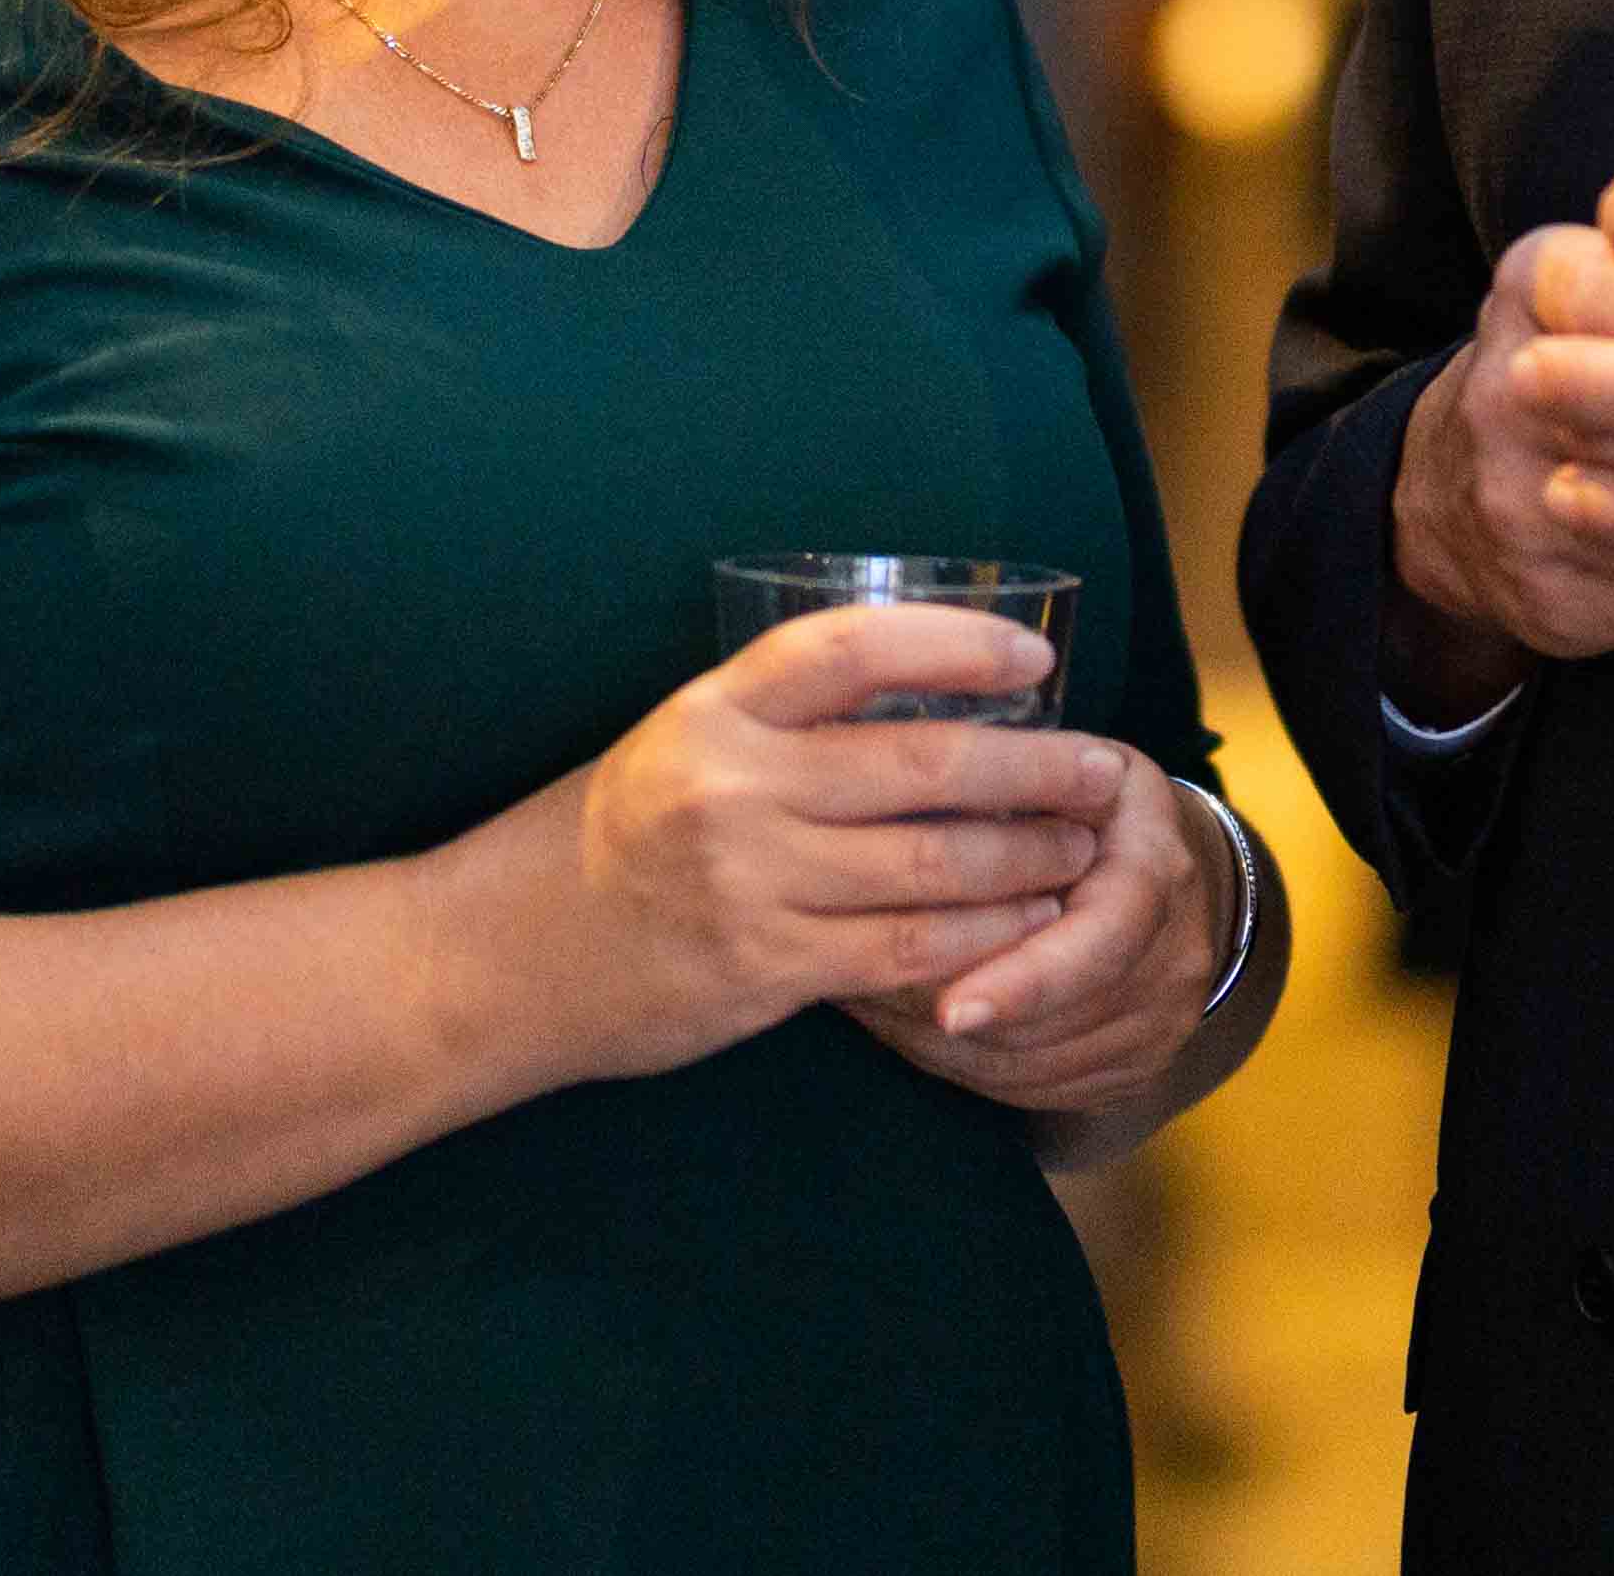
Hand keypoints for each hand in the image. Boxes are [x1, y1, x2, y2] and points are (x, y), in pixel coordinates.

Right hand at [467, 606, 1122, 1084]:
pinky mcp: (764, 969)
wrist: (508, 958)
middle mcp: (732, 787)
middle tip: (1105, 768)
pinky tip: (1031, 925)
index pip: (851, 649)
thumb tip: (931, 691)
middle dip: (1035, 768)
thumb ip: (785, 721)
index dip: (955, 644)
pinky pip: (905, 950)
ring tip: (1085, 848)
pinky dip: (984, 936)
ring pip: (930, 864)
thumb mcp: (678, 741)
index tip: (1036, 659)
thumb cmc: (615, 836)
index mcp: (713, 711)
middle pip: (922, 763)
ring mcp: (749, 883)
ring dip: (1028, 857)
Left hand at [848, 740, 1228, 1118]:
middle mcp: (1174, 955)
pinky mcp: (1134, 1070)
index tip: (951, 1010)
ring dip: (944, 1046)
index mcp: (1155, 867)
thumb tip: (902, 821)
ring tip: (871, 1006)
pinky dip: (968, 1067)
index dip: (1027, 981)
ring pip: (1035, 1066)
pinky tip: (915, 1030)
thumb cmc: (1086, 805)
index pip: (1101, 942)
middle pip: (1056, 1021)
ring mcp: (1160, 1023)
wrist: (1165, 868)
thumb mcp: (1056, 767)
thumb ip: (999, 791)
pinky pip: (1037, 1091)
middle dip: (952, 1015)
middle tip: (862, 993)